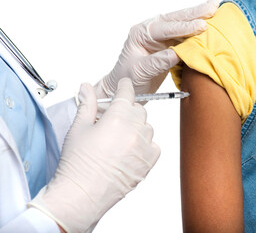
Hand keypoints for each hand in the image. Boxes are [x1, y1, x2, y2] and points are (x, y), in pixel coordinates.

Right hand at [29, 78, 159, 232]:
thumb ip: (87, 104)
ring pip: (147, 126)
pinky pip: (154, 145)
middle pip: (138, 109)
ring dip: (137, 126)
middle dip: (128, 109)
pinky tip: (131, 149)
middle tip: (114, 117)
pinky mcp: (149, 162)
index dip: (125, 87)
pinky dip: (145, 143)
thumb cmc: (78, 164)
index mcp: (117, 118)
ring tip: (120, 137)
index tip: (124, 85)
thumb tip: (86, 88)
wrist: (83, 194)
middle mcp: (135, 130)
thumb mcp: (79, 128)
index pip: (127, 93)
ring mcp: (144, 146)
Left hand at [96, 0, 218, 97]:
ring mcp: (160, 38)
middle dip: (195, 13)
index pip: (165, 28)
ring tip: (214, 10)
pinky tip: (207, 26)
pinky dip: (196, 33)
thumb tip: (177, 54)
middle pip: (175, 19)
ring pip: (181, 25)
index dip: (184, 27)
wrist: (125, 87)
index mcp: (141, 33)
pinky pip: (184, 37)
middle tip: (212, 7)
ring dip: (197, 18)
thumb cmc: (126, 78)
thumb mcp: (140, 71)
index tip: (201, 26)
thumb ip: (158, 62)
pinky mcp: (168, 46)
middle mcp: (151, 31)